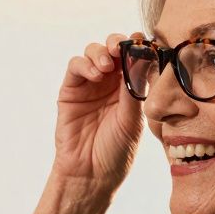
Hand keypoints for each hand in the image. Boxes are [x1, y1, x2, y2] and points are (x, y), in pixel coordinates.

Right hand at [51, 33, 144, 191]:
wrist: (91, 173)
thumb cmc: (116, 151)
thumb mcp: (132, 119)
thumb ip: (134, 89)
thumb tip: (141, 58)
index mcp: (131, 88)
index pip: (134, 58)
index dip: (138, 46)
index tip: (143, 40)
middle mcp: (111, 83)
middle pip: (113, 49)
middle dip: (117, 42)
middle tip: (122, 47)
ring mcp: (90, 85)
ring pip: (93, 53)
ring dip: (100, 53)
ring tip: (106, 66)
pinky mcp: (70, 90)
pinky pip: (76, 67)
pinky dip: (84, 64)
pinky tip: (94, 74)